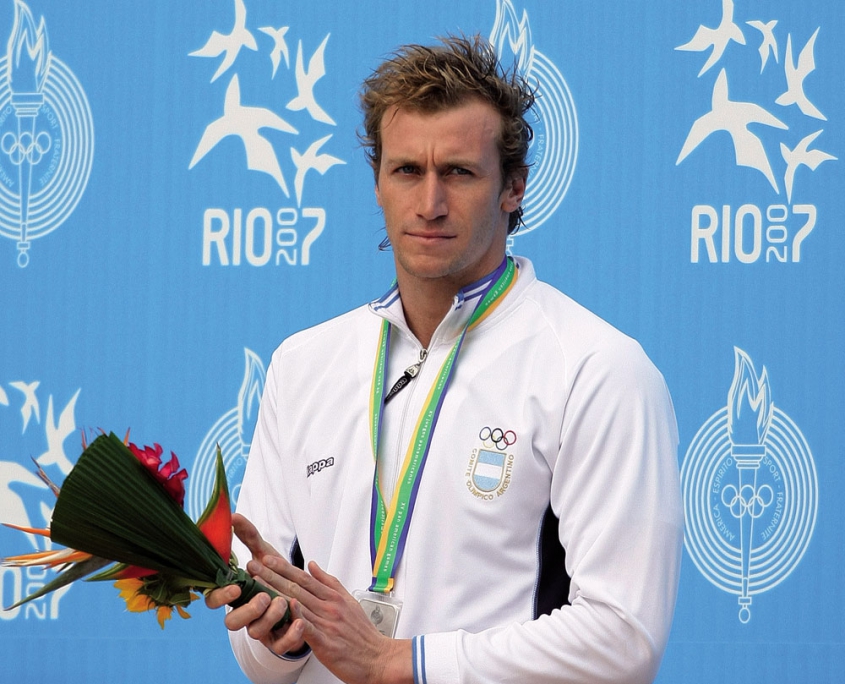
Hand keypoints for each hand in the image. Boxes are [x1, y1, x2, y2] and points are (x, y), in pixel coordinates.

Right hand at [204, 513, 305, 655]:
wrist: (302, 597)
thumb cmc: (276, 575)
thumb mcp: (264, 553)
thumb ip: (248, 536)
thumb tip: (233, 515)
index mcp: (237, 595)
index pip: (215, 601)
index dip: (220, 597)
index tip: (234, 586)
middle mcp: (245, 614)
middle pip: (232, 622)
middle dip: (247, 610)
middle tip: (263, 596)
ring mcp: (261, 629)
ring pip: (256, 632)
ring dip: (270, 617)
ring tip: (284, 603)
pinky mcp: (280, 640)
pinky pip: (281, 644)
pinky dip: (291, 635)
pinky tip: (300, 621)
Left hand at [260, 556, 412, 683]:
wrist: (378, 658)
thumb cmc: (362, 633)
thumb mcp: (349, 601)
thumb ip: (329, 583)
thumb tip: (312, 565)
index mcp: (333, 597)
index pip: (304, 578)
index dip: (284, 567)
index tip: (268, 558)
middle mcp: (329, 607)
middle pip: (296, 587)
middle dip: (273, 575)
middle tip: (255, 564)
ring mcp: (327, 624)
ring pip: (297, 603)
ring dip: (275, 592)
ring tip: (257, 583)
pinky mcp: (326, 642)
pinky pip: (308, 627)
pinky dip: (297, 616)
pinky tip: (286, 607)